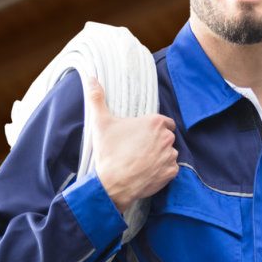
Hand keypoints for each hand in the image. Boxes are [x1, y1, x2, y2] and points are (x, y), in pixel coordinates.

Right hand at [78, 71, 176, 210]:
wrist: (112, 184)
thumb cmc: (109, 152)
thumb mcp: (101, 122)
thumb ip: (97, 98)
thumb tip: (90, 77)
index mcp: (154, 122)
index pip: (163, 122)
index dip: (153, 128)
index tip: (142, 135)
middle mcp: (167, 138)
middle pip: (166, 137)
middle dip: (156, 142)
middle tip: (138, 149)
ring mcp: (170, 156)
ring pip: (169, 153)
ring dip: (160, 156)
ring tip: (142, 161)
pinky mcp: (171, 173)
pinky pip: (171, 169)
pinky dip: (162, 171)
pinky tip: (148, 172)